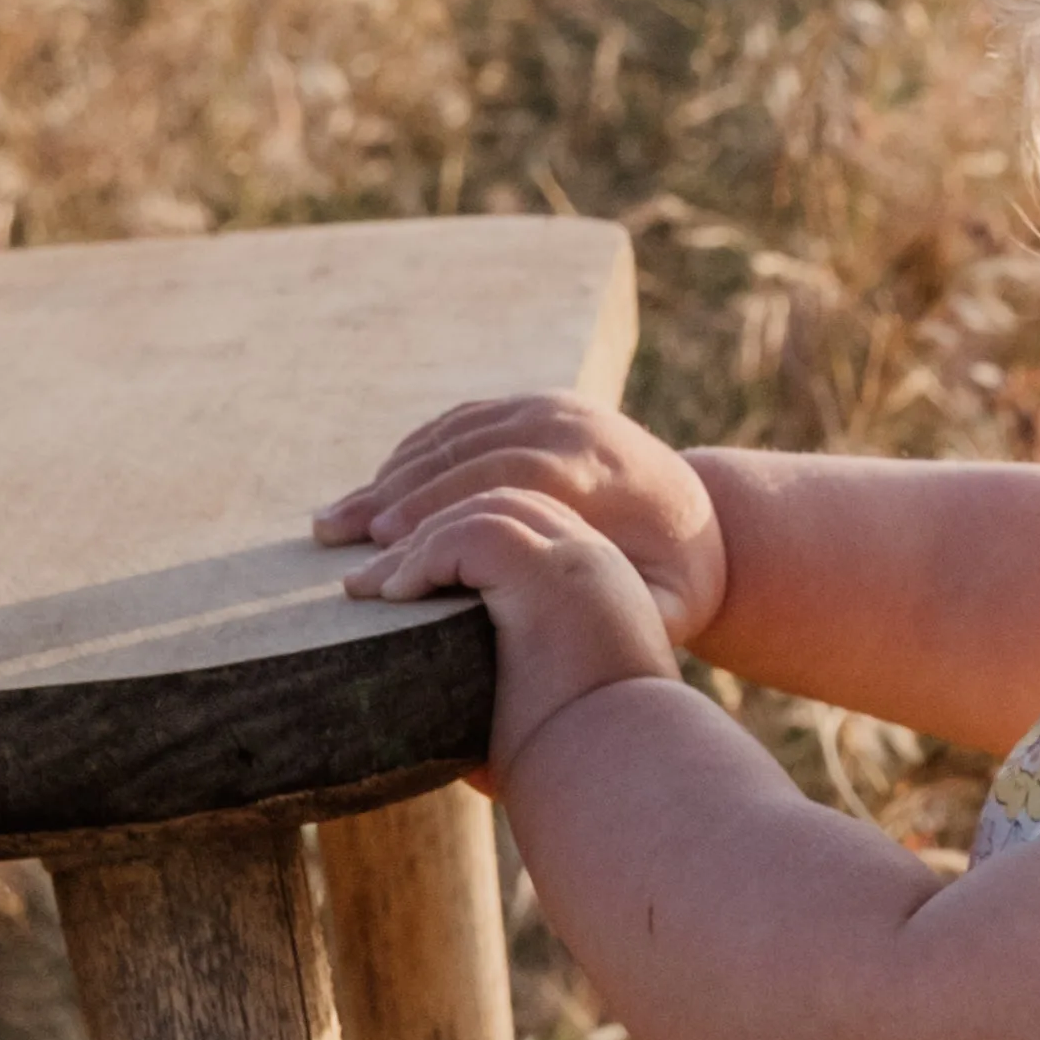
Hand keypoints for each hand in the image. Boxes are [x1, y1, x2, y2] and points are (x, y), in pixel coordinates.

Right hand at [317, 398, 726, 651]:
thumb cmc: (678, 578)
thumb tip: (572, 634)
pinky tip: (373, 494)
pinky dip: (412, 457)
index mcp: (602, 469)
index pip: (509, 479)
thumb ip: (626, 613)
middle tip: (339, 535)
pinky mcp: (532, 405)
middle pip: (468, 452)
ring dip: (389, 476)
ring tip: (336, 521)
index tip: (390, 546)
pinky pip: (462, 424)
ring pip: (455, 434)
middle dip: (398, 494)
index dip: (444, 508)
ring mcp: (551, 406)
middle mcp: (573, 424)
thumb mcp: (672, 605)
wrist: (703, 515)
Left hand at [334, 480, 681, 782]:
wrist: (627, 775)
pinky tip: (393, 596)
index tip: (414, 581)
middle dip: (434, 530)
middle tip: (376, 576)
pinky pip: (467, 535)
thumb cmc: (583, 764)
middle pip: (503, 504)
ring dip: (418, 544)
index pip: (531, 526)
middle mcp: (593, 561)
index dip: (466, 543)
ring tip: (369, 587)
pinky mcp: (546, 572)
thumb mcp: (545, 707)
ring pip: (480, 510)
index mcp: (601, 586)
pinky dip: (423, 558)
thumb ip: (502, 691)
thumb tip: (442, 735)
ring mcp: (574, 560)